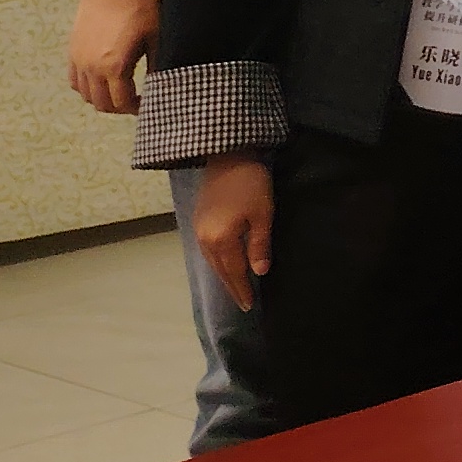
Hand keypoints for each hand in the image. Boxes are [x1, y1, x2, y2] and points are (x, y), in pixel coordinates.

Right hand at [68, 0, 159, 115]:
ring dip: (103, 100)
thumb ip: (159, 64)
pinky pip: (75, 82)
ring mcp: (79, 61)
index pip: (122, 103)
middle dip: (121, 108)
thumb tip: (164, 86)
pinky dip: (87, 88)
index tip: (150, 104)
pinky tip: (103, 81)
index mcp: (115, 66)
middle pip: (102, 105)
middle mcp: (92, 68)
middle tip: (137, 101)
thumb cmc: (139, 8)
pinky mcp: (72, 52)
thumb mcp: (157, 36)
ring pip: (86, 96)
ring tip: (122, 92)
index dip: (137, 109)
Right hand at [193, 154, 274, 313]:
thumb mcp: (262, 215)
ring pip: (212, 261)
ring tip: (236, 288)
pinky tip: (224, 265)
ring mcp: (198, 230)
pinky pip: (208, 250)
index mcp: (221, 240)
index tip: (249, 305)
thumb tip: (259, 272)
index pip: (234, 272)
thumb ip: (259, 245)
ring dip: (224, 275)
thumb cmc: (251, 184)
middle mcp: (205, 239)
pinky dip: (218, 262)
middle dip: (232, 287)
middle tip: (243, 303)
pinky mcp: (198, 220)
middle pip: (220, 270)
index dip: (242, 288)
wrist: (227, 156)